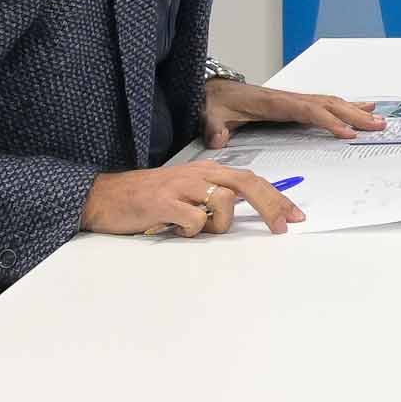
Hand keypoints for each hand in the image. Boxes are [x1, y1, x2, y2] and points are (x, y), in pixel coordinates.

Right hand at [82, 162, 304, 237]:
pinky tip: (173, 228)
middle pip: (248, 185)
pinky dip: (191, 231)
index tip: (295, 216)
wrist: (105, 197)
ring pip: (223, 205)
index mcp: (208, 170)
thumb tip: (244, 213)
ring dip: (215, 226)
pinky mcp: (165, 202)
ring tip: (191, 229)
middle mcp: (199, 173)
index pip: (252, 180)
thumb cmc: (148, 199)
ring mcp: (182, 186)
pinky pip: (195, 221)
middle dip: (272, 206)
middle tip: (284, 227)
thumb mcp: (187, 192)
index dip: (276, 197)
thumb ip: (214, 197)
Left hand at [201, 77, 382, 147]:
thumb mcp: (210, 114)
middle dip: (354, 115)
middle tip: (378, 126)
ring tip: (378, 118)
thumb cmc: (215, 102)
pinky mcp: (294, 104)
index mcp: (274, 103)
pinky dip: (346, 106)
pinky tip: (361, 108)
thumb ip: (214, 126)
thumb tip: (219, 139)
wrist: (212, 90)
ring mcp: (294, 100)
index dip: (329, 121)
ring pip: (331, 103)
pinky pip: (325, 104)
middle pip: (328, 105)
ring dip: (355, 110)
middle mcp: (289, 99)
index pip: (308, 111)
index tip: (348, 133)